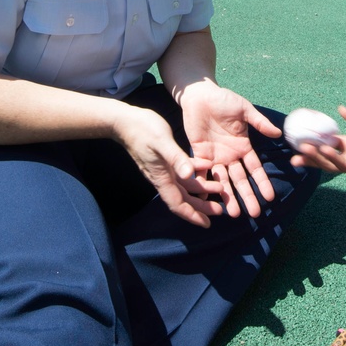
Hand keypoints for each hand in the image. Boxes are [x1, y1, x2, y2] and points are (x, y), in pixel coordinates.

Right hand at [113, 104, 225, 227]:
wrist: (125, 122)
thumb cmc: (143, 130)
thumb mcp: (162, 142)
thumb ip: (177, 159)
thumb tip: (189, 176)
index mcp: (162, 178)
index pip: (178, 203)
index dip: (192, 215)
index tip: (207, 224)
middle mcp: (163, 177)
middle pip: (184, 198)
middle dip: (201, 206)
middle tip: (220, 209)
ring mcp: (164, 169)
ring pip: (186, 185)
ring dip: (202, 188)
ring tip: (220, 188)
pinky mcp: (166, 159)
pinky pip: (183, 169)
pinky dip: (196, 170)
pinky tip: (208, 166)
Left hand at [180, 82, 281, 217]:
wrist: (200, 95)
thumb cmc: (224, 100)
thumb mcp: (244, 110)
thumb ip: (259, 122)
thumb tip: (278, 133)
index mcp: (243, 146)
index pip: (255, 168)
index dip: (262, 182)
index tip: (269, 197)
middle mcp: (231, 156)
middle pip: (241, 180)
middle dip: (247, 196)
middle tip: (254, 214)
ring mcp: (215, 157)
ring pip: (222, 181)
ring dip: (227, 197)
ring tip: (232, 214)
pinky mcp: (198, 155)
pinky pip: (200, 173)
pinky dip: (202, 186)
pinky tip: (204, 201)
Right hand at [290, 105, 345, 182]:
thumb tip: (339, 108)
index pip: (326, 143)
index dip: (314, 143)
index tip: (301, 141)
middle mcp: (345, 154)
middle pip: (323, 156)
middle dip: (309, 156)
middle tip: (295, 154)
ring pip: (328, 161)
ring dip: (316, 157)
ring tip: (302, 152)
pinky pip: (341, 163)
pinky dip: (332, 157)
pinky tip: (324, 151)